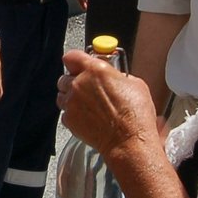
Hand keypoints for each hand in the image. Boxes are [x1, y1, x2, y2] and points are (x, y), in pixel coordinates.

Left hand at [57, 48, 161, 164]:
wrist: (128, 141)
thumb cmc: (134, 115)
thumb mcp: (135, 84)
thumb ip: (116, 76)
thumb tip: (114, 77)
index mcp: (96, 70)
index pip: (72, 56)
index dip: (75, 60)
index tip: (78, 63)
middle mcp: (79, 84)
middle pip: (65, 76)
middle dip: (74, 80)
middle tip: (87, 87)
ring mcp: (71, 103)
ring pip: (62, 95)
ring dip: (71, 97)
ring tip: (87, 104)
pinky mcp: (69, 119)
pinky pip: (65, 112)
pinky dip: (73, 114)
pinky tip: (87, 117)